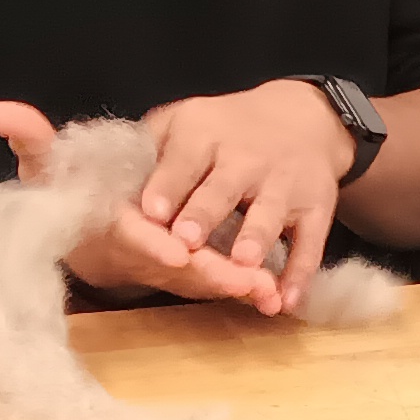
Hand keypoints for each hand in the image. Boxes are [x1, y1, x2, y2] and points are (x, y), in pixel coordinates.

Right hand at [0, 100, 282, 310]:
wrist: (80, 228)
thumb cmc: (63, 191)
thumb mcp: (44, 165)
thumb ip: (31, 141)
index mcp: (109, 226)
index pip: (131, 237)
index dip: (153, 244)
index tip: (179, 249)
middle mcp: (139, 252)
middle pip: (177, 267)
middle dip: (210, 274)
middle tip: (246, 279)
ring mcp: (165, 266)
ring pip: (203, 279)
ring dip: (236, 287)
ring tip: (270, 291)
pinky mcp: (188, 272)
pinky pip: (217, 280)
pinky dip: (243, 288)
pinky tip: (276, 293)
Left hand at [137, 81, 362, 312]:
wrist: (302, 118)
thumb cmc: (226, 130)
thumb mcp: (185, 122)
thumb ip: (149, 149)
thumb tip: (103, 178)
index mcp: (205, 135)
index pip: (182, 161)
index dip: (167, 186)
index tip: (151, 212)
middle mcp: (246, 158)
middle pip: (223, 189)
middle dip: (206, 214)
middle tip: (187, 241)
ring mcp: (285, 184)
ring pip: (269, 214)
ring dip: (256, 239)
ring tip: (243, 264)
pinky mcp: (316, 209)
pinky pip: (310, 244)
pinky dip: (300, 274)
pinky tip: (285, 301)